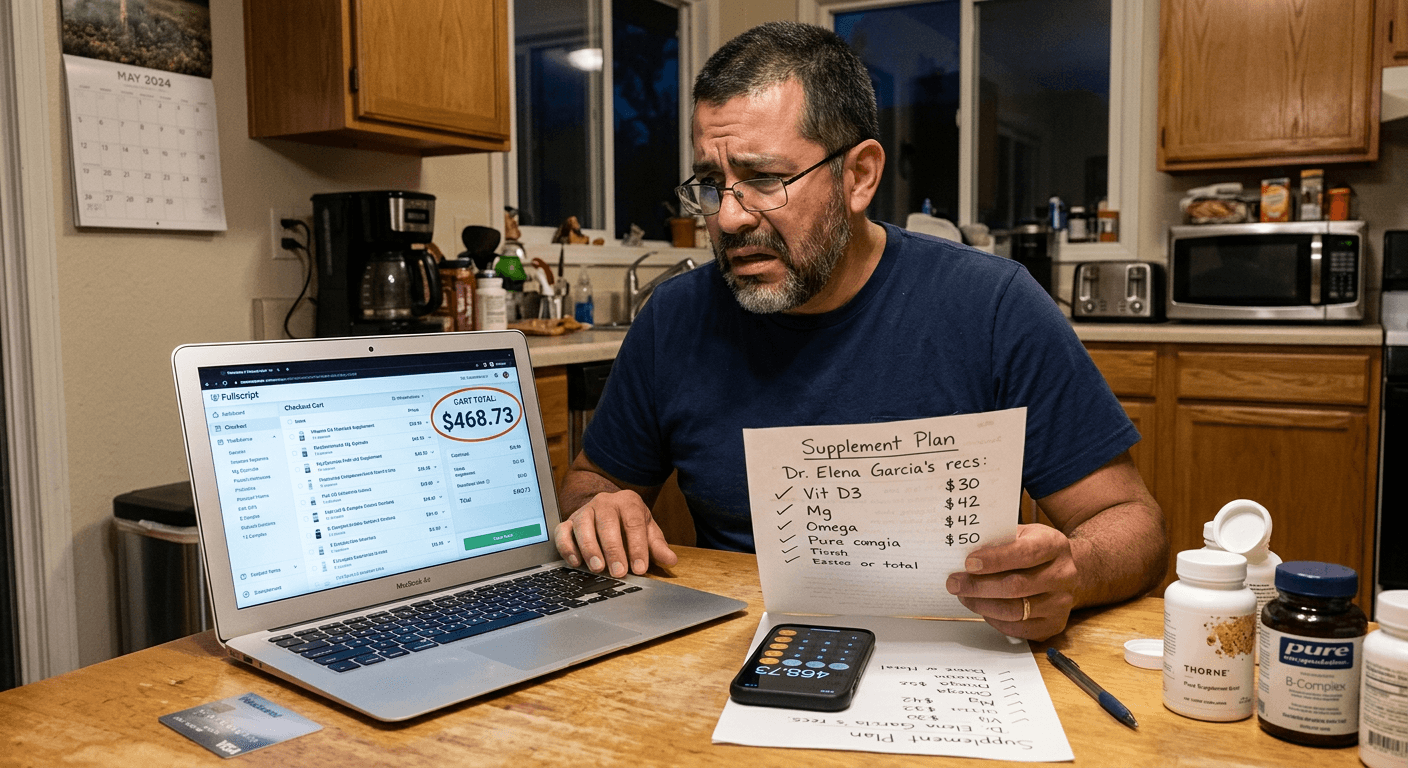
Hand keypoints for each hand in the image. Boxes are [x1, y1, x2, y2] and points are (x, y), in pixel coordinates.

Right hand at [553, 489, 677, 577]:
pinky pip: (563, 532)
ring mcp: (584, 511)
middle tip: (619, 572)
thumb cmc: (630, 524)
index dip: (638, 546)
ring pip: (583, 525)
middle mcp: (604, 502)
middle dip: (614, 550)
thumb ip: (657, 546)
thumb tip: (671, 560)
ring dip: (590, 548)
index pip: (634, 522)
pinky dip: (567, 547)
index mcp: (628, 502)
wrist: (609, 510)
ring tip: (598, 568)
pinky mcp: (568, 522)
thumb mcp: (647, 531)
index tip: (640, 568)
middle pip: (608, 523)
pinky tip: (576, 562)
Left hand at [945, 524, 1078, 639]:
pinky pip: (1018, 628)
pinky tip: (982, 608)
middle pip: (1016, 586)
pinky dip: (994, 620)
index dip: (995, 560)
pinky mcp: (1054, 625)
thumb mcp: (1023, 533)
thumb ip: (999, 540)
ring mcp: (1061, 603)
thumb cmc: (1035, 550)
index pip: (1025, 554)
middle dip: (978, 586)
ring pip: (1014, 611)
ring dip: (982, 604)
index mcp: (1054, 545)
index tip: (969, 563)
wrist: (1066, 570)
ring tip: (963, 595)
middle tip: (954, 583)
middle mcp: (1063, 575)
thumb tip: (963, 551)